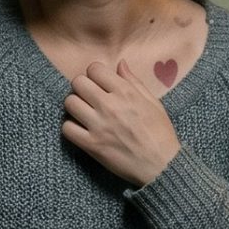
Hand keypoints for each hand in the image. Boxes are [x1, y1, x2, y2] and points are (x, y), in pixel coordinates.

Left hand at [62, 60, 182, 186]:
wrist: (161, 165)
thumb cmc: (160, 133)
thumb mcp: (153, 102)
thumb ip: (134, 81)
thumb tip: (120, 63)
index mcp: (125, 92)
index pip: (94, 69)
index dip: (95, 74)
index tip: (99, 83)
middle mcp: (110, 105)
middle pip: (78, 83)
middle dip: (82, 87)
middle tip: (89, 97)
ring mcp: (99, 125)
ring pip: (69, 103)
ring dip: (75, 106)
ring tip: (83, 112)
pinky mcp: (92, 145)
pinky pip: (67, 129)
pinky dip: (71, 128)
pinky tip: (81, 129)